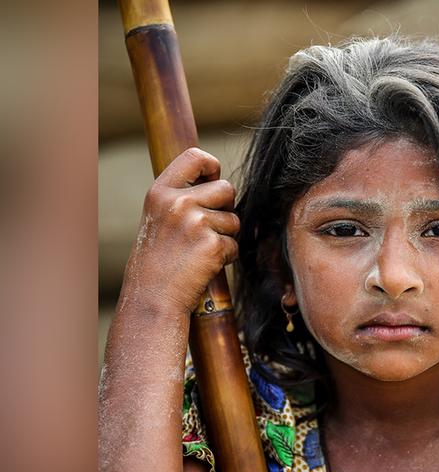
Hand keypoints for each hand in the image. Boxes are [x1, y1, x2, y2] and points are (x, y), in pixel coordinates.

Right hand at [120, 147, 239, 317]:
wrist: (152, 296)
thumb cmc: (158, 258)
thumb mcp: (159, 217)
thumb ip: (182, 196)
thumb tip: (218, 181)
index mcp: (160, 192)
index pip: (195, 157)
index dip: (212, 166)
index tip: (213, 179)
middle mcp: (178, 202)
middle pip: (227, 188)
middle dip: (226, 207)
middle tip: (207, 228)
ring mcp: (196, 223)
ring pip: (234, 220)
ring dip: (225, 236)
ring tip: (199, 250)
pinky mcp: (212, 245)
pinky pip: (234, 245)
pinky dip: (225, 256)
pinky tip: (203, 265)